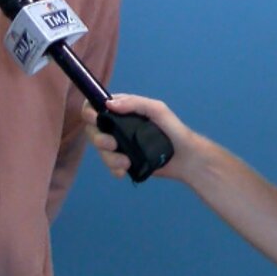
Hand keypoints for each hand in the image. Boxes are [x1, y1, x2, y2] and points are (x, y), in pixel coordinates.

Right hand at [82, 94, 197, 181]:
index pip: (97, 106)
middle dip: (99, 139)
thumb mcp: (157, 110)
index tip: (94, 119)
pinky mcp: (125, 161)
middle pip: (94, 130)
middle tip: (113, 144)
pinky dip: (114, 169)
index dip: (90, 111)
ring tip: (125, 162)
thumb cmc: (173, 129)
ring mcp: (121, 144)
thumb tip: (108, 104)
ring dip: (109, 157)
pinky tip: (124, 171)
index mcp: (124, 110)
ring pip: (101, 150)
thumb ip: (134, 104)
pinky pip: (111, 166)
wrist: (186, 158)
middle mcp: (119, 126)